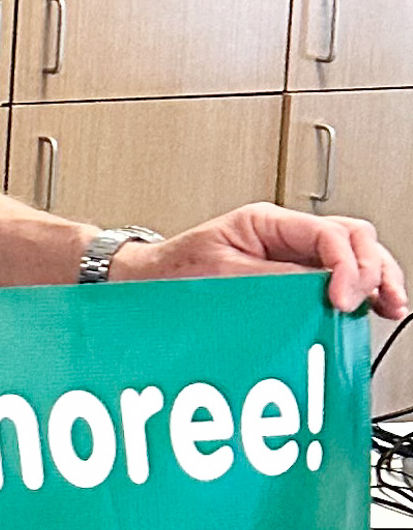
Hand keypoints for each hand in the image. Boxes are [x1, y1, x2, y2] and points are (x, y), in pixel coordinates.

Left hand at [112, 203, 407, 317]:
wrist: (142, 282)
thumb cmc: (171, 272)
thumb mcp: (219, 275)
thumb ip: (272, 280)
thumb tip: (318, 289)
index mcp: (264, 222)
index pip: (327, 233)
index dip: (346, 266)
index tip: (343, 299)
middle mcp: (283, 234)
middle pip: (352, 237)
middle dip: (374, 268)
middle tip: (379, 300)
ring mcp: (290, 254)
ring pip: (352, 254)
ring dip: (376, 278)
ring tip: (389, 304)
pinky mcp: (290, 276)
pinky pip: (336, 276)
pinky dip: (359, 290)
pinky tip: (371, 307)